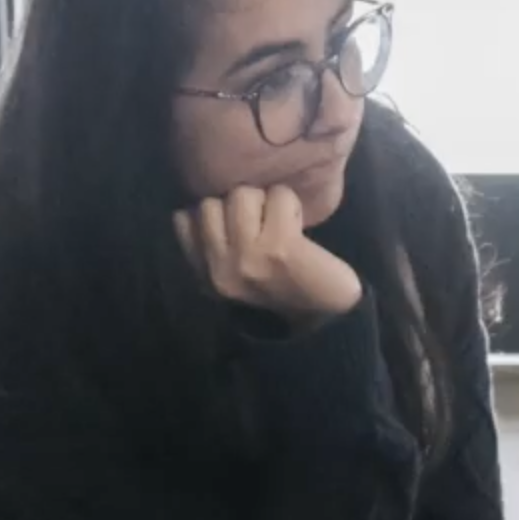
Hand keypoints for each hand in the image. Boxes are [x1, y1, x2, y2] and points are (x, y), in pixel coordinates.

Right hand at [173, 185, 362, 323]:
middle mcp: (222, 271)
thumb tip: (201, 206)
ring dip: (265, 199)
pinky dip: (291, 203)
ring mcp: (248, 259)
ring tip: (282, 220)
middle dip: (239, 203)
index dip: (213, 211)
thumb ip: (217, 249)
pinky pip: (278, 197)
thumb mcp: (240, 281)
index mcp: (208, 280)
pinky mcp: (280, 248)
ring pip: (241, 195)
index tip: (239, 221)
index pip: (184, 222)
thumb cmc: (290, 298)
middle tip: (265, 221)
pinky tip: (299, 223)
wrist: (334, 324)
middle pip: (210, 203)